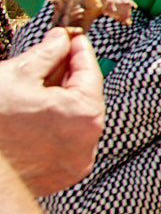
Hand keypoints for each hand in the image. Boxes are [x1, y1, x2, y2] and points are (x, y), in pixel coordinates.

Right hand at [0, 27, 104, 195]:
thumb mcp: (17, 74)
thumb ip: (47, 53)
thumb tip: (60, 39)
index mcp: (84, 114)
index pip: (89, 72)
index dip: (79, 50)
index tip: (72, 38)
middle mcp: (88, 141)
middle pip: (84, 97)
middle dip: (69, 76)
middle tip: (55, 57)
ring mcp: (75, 162)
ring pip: (75, 120)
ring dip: (62, 101)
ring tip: (38, 87)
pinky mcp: (61, 176)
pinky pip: (65, 142)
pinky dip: (55, 126)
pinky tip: (34, 115)